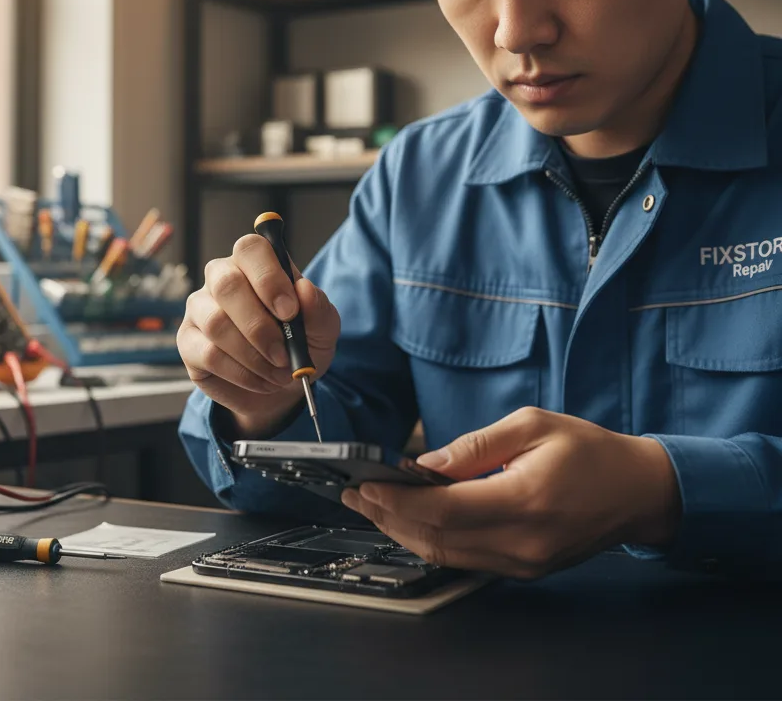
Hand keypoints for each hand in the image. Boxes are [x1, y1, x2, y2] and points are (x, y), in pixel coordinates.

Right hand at [176, 235, 339, 436]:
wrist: (284, 385)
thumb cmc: (300, 344)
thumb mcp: (322, 329)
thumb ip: (317, 308)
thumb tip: (304, 289)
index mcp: (255, 264)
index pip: (250, 249)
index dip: (268, 277)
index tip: (290, 312)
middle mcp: (221, 278)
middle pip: (226, 284)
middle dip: (259, 325)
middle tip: (284, 353)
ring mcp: (200, 308)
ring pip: (216, 323)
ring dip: (253, 355)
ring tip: (278, 371)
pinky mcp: (188, 341)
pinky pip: (209, 354)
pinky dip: (242, 373)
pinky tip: (260, 380)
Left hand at [342, 407, 680, 578]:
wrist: (639, 491)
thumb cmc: (589, 451)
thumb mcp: (532, 425)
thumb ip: (476, 445)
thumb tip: (425, 463)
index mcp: (525, 501)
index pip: (443, 510)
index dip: (397, 500)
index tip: (365, 484)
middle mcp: (522, 542)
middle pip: (438, 538)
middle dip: (388, 517)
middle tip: (355, 494)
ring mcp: (525, 563)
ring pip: (448, 555)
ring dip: (404, 532)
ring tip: (373, 508)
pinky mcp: (526, 569)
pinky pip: (467, 560)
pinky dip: (433, 541)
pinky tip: (412, 521)